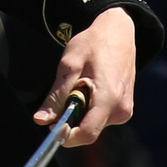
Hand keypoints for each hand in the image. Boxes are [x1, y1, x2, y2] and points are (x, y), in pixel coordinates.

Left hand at [38, 7, 138, 145]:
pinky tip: (91, 87)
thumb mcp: (69, 65)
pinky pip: (101, 118)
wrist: (118, 32)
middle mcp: (121, 109)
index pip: (87, 134)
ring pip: (94, 124)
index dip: (66, 134)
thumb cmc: (94, 43)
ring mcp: (125, 110)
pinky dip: (90, 108)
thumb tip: (40, 120)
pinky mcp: (125, 108)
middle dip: (72, 119)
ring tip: (82, 84)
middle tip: (67, 92)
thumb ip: (56, 95)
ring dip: (81, 111)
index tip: (52, 124)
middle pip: (89, 130)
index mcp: (109, 98)